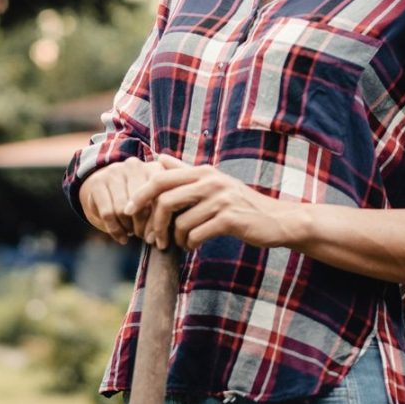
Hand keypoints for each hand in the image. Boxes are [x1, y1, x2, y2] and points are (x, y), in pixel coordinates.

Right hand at [77, 157, 156, 244]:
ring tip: (132, 233)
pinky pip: (107, 213)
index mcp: (153, 168)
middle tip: (143, 236)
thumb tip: (155, 236)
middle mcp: (134, 166)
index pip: (159, 197)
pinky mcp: (97, 182)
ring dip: (128, 228)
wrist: (107, 187)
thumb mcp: (153, 200)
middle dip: (142, 226)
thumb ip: (159, 213)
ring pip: (122, 210)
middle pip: (141, 204)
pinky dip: (115, 230)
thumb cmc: (139, 199)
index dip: (158, 220)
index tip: (157, 234)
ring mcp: (114, 172)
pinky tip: (121, 237)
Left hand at [125, 154, 303, 252]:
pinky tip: (193, 246)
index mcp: (203, 171)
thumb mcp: (214, 183)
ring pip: (180, 222)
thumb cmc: (240, 204)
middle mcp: (211, 181)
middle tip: (152, 240)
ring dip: (175, 239)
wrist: (276, 220)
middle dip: (154, 224)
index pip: (160, 178)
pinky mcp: (230, 220)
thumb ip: (185, 171)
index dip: (140, 194)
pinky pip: (196, 234)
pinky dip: (189, 244)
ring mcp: (221, 200)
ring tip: (180, 244)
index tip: (128, 211)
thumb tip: (158, 157)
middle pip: (165, 200)